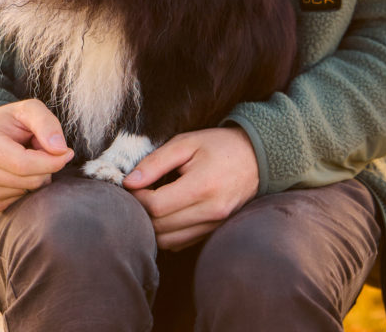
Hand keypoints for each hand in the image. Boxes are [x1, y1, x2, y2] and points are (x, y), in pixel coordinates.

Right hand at [0, 98, 73, 211]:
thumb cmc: (11, 120)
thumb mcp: (29, 110)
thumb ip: (46, 124)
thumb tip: (60, 150)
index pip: (24, 164)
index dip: (51, 161)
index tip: (67, 152)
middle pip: (30, 180)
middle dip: (46, 166)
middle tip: (41, 149)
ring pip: (30, 192)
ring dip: (39, 176)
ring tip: (27, 157)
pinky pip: (23, 202)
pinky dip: (30, 187)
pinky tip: (20, 171)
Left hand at [122, 126, 258, 250]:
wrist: (256, 157)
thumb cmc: (218, 146)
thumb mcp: (185, 143)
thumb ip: (156, 162)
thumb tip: (129, 182)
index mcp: (202, 187)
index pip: (156, 207)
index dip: (136, 198)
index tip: (130, 185)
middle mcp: (210, 212)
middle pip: (160, 228)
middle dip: (141, 213)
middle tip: (137, 194)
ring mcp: (214, 225)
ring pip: (169, 241)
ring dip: (152, 226)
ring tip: (149, 203)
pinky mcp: (214, 231)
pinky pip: (181, 242)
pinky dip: (167, 232)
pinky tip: (165, 213)